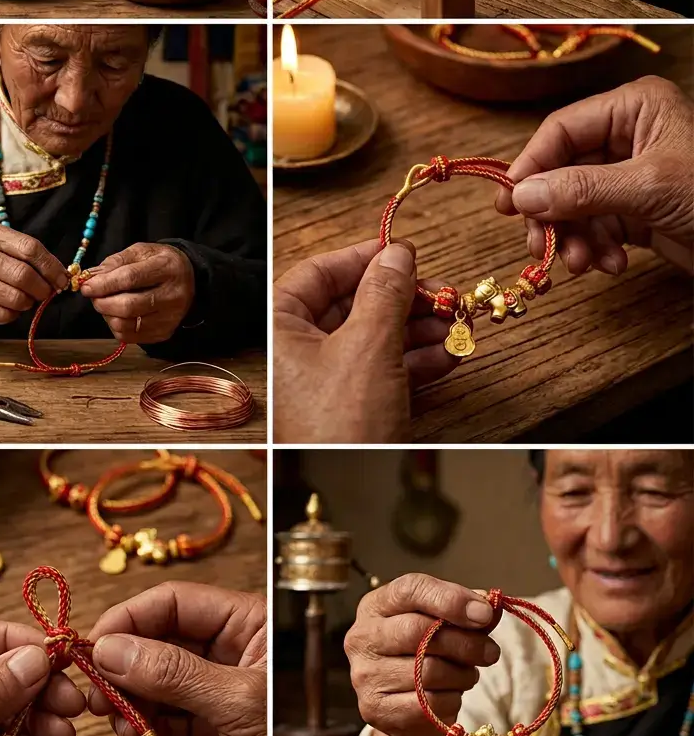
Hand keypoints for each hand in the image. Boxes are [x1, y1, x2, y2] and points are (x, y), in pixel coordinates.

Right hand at [0, 222, 68, 330]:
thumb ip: (26, 252)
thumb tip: (61, 275)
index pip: (30, 248)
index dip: (51, 266)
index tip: (62, 278)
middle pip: (24, 276)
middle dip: (43, 288)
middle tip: (46, 292)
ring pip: (16, 298)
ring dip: (28, 302)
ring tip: (26, 298)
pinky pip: (3, 315)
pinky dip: (14, 314)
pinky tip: (10, 306)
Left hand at [80, 242, 195, 342]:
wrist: (190, 279)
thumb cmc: (160, 263)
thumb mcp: (141, 252)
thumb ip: (115, 262)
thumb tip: (90, 277)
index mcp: (167, 268)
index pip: (130, 278)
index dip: (104, 284)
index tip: (86, 286)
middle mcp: (172, 295)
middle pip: (128, 306)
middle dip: (102, 302)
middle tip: (93, 296)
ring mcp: (170, 318)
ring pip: (126, 325)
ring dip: (107, 315)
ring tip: (107, 303)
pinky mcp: (164, 333)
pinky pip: (129, 337)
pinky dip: (116, 327)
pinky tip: (117, 315)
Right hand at [88, 582, 266, 735]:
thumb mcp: (237, 701)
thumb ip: (174, 672)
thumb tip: (114, 648)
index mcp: (245, 624)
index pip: (175, 602)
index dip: (132, 618)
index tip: (95, 644)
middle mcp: (225, 652)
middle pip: (156, 642)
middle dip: (124, 667)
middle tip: (97, 695)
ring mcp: (210, 693)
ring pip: (150, 684)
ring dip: (128, 705)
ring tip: (124, 728)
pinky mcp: (201, 732)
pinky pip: (157, 720)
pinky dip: (140, 732)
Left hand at [273, 240, 458, 444]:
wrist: (343, 483)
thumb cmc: (339, 423)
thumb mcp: (368, 345)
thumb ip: (385, 293)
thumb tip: (397, 254)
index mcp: (281, 325)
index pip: (319, 272)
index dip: (363, 258)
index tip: (401, 251)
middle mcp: (296, 350)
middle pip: (352, 306)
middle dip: (403, 300)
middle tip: (440, 294)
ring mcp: (322, 381)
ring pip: (373, 339)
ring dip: (418, 330)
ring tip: (455, 325)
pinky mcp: (348, 408)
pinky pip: (382, 371)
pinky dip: (415, 362)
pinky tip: (448, 357)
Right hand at [344, 574, 499, 735]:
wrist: (403, 712)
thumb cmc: (423, 656)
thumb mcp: (440, 625)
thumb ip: (463, 613)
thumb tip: (490, 607)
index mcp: (375, 605)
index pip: (410, 589)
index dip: (450, 599)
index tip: (485, 613)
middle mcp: (362, 637)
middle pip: (419, 630)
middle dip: (465, 642)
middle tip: (491, 651)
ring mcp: (365, 675)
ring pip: (429, 671)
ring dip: (461, 674)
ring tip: (467, 675)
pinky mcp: (375, 709)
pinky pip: (428, 704)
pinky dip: (451, 701)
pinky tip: (450, 695)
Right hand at [496, 76, 693, 275]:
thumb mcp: (648, 189)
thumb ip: (581, 190)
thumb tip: (522, 195)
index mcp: (634, 108)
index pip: (561, 130)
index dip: (532, 166)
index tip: (510, 204)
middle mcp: (628, 136)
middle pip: (562, 171)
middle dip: (553, 213)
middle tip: (539, 246)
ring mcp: (630, 176)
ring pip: (574, 204)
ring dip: (573, 238)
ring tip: (580, 264)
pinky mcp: (636, 211)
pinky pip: (596, 227)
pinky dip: (596, 249)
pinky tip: (610, 265)